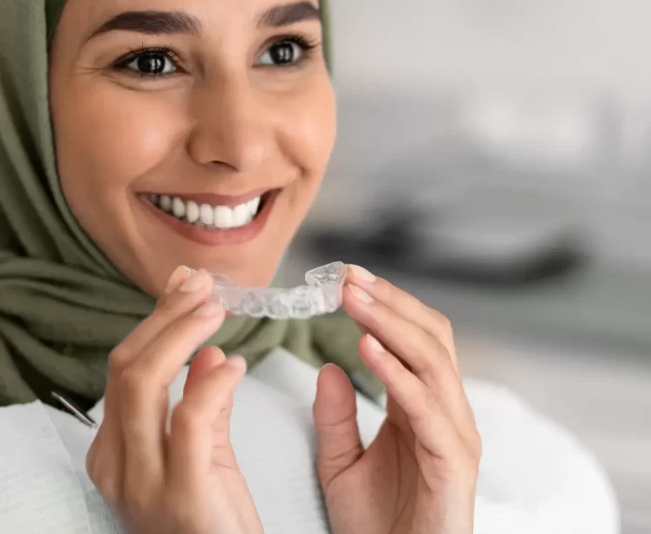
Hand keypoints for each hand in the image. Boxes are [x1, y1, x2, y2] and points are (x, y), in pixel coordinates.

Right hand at [87, 266, 262, 533]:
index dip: (156, 321)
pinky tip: (237, 366)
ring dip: (181, 335)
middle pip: (128, 368)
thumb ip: (200, 402)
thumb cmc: (216, 518)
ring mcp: (142, 482)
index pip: (124, 369)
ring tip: (217, 310)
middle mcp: (115, 465)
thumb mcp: (203, 453)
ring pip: (144, 383)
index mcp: (113, 451)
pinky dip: (212, 383)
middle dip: (166, 317)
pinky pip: (189, 419)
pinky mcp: (181, 495)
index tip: (186, 284)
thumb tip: (205, 350)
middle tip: (203, 286)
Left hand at [313, 265, 480, 533]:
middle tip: (349, 276)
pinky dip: (396, 372)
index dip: (384, 304)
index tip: (345, 278)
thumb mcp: (340, 464)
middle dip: (390, 301)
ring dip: (390, 322)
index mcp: (421, 407)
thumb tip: (329, 367)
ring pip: (432, 359)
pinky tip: (366, 348)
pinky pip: (426, 405)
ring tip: (353, 298)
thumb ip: (335, 416)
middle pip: (430, 336)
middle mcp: (445, 412)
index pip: (414, 337)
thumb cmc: (376, 526)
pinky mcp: (453, 461)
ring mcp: (454, 434)